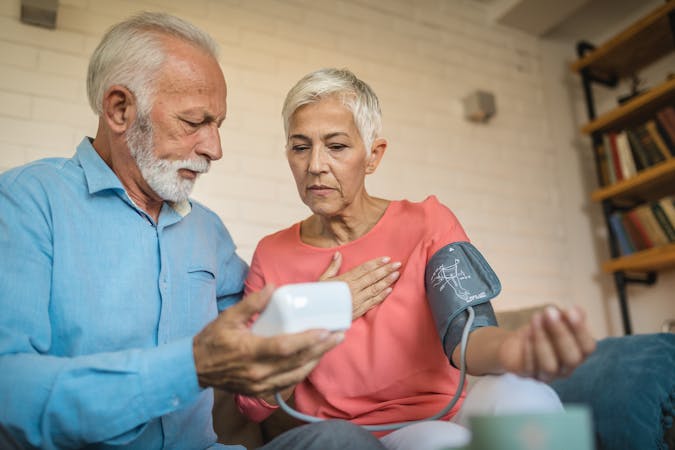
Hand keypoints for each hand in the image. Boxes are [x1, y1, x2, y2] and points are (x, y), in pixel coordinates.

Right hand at [193, 285, 343, 396]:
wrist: (195, 368)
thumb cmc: (212, 340)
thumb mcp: (228, 317)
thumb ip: (252, 303)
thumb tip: (272, 287)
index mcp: (250, 351)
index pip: (285, 347)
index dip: (308, 340)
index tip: (325, 330)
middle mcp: (258, 372)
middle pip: (297, 362)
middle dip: (321, 348)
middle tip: (339, 334)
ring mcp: (260, 384)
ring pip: (296, 374)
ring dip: (317, 359)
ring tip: (331, 344)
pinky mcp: (261, 390)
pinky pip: (289, 383)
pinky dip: (303, 370)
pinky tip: (313, 359)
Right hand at [319, 252, 400, 319]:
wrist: (318, 315)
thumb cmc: (320, 296)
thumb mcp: (323, 280)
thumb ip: (333, 267)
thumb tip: (338, 254)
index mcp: (345, 279)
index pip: (364, 269)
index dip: (376, 263)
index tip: (386, 258)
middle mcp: (352, 289)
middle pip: (372, 277)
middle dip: (386, 270)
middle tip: (398, 264)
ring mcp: (357, 300)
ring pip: (375, 288)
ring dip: (387, 281)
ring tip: (396, 274)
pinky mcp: (359, 310)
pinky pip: (373, 301)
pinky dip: (382, 295)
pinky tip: (389, 290)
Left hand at [498, 306, 595, 380]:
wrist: (515, 345)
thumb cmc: (541, 330)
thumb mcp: (554, 319)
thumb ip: (568, 316)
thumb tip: (578, 311)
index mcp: (578, 354)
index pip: (588, 348)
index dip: (581, 330)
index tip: (572, 310)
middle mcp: (566, 368)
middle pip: (571, 358)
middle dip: (561, 333)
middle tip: (549, 311)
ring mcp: (547, 375)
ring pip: (549, 366)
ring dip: (543, 340)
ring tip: (536, 318)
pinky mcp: (527, 375)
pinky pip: (529, 367)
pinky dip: (528, 349)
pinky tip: (526, 333)